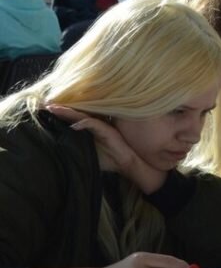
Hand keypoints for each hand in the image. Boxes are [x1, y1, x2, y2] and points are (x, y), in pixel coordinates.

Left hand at [46, 105, 165, 193]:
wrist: (129, 164)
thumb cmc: (110, 159)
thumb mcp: (90, 153)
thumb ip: (78, 147)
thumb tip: (59, 148)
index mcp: (90, 129)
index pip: (73, 119)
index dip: (60, 114)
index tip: (46, 109)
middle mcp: (96, 125)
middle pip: (76, 114)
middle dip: (60, 109)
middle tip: (45, 104)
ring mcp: (102, 127)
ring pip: (82, 116)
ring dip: (68, 113)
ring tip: (54, 109)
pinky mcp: (108, 131)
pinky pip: (94, 125)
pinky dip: (84, 124)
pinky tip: (74, 126)